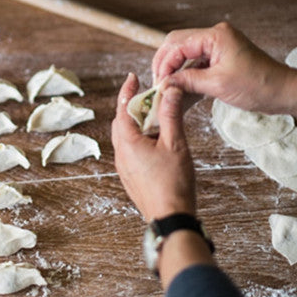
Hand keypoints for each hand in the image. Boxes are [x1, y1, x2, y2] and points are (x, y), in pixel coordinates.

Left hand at [112, 73, 195, 220]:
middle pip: (121, 122)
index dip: (128, 91)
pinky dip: (140, 139)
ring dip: (137, 124)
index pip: (123, 109)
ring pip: (125, 137)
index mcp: (127, 143)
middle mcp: (120, 154)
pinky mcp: (131, 176)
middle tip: (150, 97)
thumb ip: (171, 115)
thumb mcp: (175, 144)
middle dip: (133, 107)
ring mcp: (124, 167)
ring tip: (156, 117)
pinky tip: (157, 141)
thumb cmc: (173, 183)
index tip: (133, 77)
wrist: (171, 219)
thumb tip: (169, 91)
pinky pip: (130, 151)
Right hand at [152, 22, 290, 112]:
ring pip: (186, 51)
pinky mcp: (222, 56)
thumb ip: (188, 81)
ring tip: (165, 84)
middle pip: (178, 42)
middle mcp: (216, 35)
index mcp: (215, 36)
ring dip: (174, 67)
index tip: (158, 83)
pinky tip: (179, 84)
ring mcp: (219, 45)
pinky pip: (197, 60)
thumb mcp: (217, 85)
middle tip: (157, 82)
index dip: (165, 64)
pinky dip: (186, 71)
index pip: (178, 45)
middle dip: (165, 62)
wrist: (283, 91)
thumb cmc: (258, 85)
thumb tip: (164, 83)